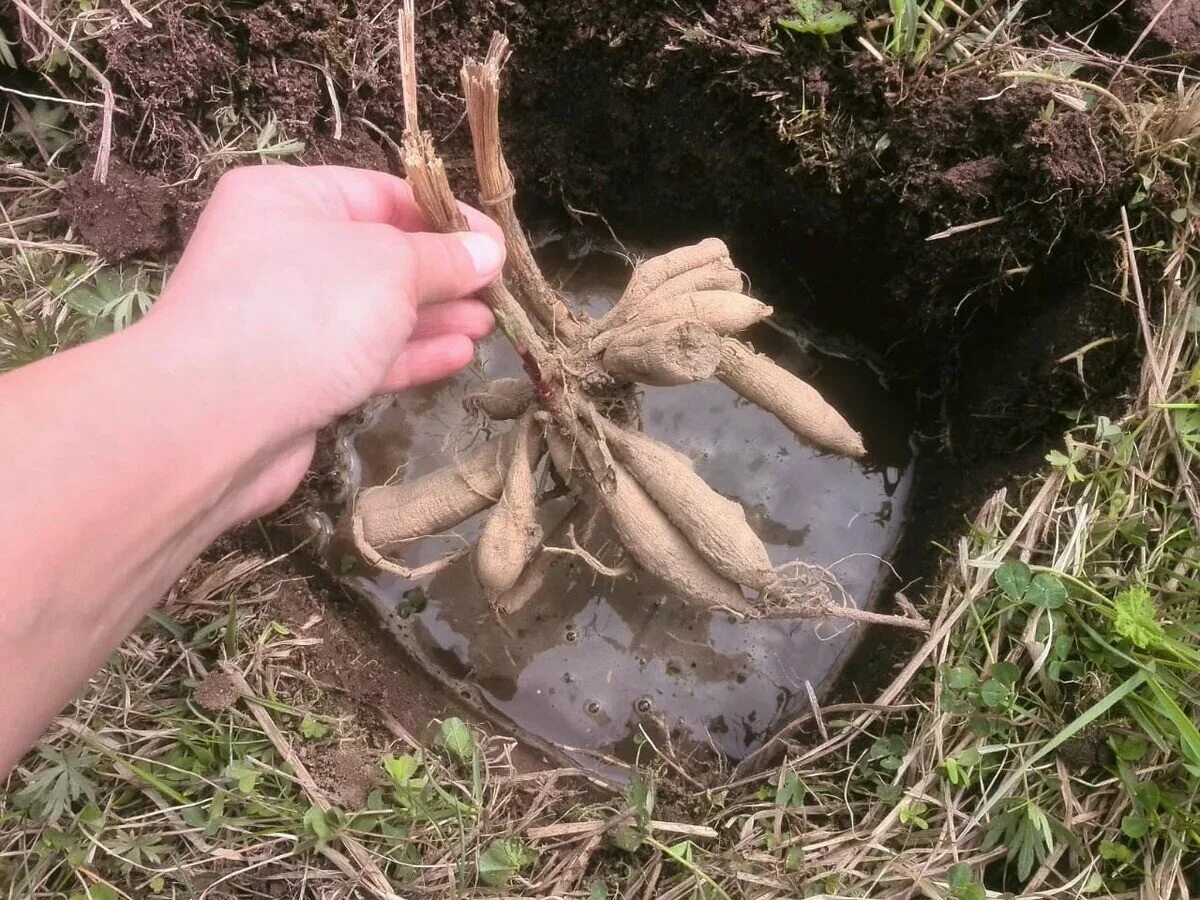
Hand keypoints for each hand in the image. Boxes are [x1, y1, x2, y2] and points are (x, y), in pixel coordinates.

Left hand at [147, 164, 504, 515]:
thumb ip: (443, 258)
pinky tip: (457, 357)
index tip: (495, 243)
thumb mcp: (390, 266)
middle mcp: (280, 251)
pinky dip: (409, 355)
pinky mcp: (295, 378)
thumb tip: (487, 249)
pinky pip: (362, 357)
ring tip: (488, 325)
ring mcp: (285, 318)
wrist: (216, 417)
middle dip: (442, 273)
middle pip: (379, 254)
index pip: (380, 193)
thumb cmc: (305, 310)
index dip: (443, 216)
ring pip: (374, 311)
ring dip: (433, 318)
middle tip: (497, 290)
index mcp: (288, 199)